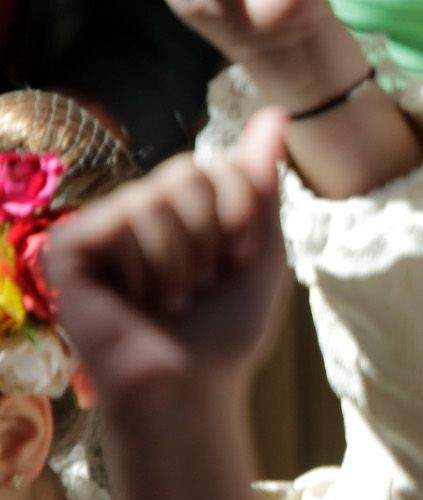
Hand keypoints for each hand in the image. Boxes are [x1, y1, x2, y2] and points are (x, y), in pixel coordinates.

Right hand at [44, 110, 290, 403]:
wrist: (191, 385)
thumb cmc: (226, 326)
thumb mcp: (261, 249)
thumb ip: (261, 181)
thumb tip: (277, 114)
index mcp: (184, 205)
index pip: (219, 164)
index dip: (242, 215)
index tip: (238, 261)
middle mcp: (139, 206)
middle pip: (187, 172)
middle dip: (210, 235)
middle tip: (198, 283)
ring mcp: (101, 226)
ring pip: (154, 200)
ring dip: (178, 261)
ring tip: (167, 298)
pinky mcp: (68, 249)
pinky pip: (116, 224)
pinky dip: (139, 269)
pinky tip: (131, 300)